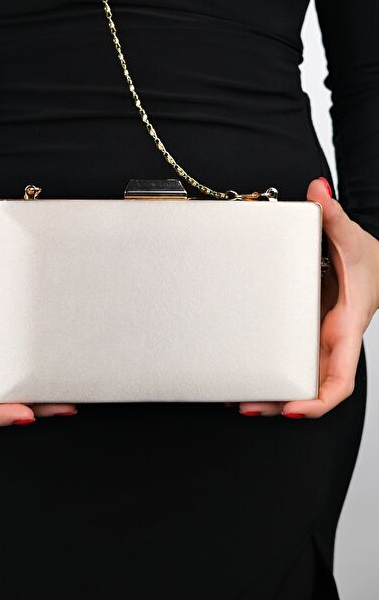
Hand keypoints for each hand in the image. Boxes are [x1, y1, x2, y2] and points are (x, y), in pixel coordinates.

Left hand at [226, 177, 378, 418]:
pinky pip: (288, 361)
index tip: (294, 408)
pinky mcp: (305, 335)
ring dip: (270, 394)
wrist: (371, 264)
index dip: (318, 400)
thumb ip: (334, 216)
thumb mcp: (352, 238)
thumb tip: (318, 191)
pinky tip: (243, 375)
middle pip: (310, 388)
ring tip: (234, 399)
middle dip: (280, 403)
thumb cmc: (368, 260)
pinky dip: (269, 372)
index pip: (339, 377)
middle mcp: (332, 341)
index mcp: (347, 326)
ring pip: (297, 380)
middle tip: (245, 405)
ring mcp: (317, 341)